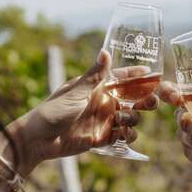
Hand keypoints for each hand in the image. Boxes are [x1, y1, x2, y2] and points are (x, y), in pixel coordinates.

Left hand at [1, 50, 157, 174]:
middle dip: (145, 100)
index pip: (122, 78)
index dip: (138, 76)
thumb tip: (105, 51)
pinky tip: (124, 134)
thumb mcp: (76, 92)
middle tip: (150, 102)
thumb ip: (94, 76)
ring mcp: (104, 120)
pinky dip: (128, 135)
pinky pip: (123, 136)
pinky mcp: (102, 138)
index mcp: (97, 87)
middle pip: (133, 99)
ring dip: (133, 118)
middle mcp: (104, 102)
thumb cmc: (53, 111)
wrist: (38, 140)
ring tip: (123, 119)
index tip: (153, 74)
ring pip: (131, 117)